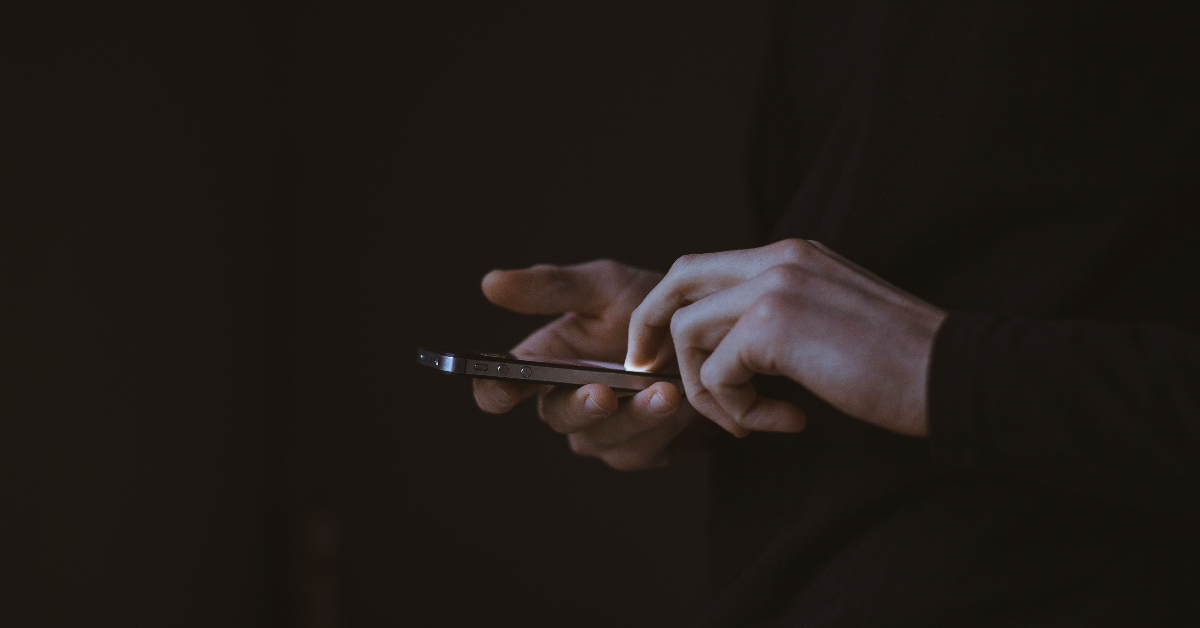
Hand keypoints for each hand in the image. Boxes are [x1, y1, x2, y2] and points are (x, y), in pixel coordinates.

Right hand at [474, 259, 712, 469]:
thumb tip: (490, 283)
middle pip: (556, 417)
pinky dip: (663, 426)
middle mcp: (566, 402)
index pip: (502, 387)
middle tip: (603, 393)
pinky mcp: (640, 451)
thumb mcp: (604, 286)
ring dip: (633, 418)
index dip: (495, 391)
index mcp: (544, 363)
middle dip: (579, 406)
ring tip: (665, 391)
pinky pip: (642, 449)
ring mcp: (602, 432)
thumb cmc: (649, 306)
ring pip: (601, 439)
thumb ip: (552, 287)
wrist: (710, 334)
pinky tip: (684, 401)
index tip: (502, 388)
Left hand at [625, 239, 946, 436]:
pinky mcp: (774, 325)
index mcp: (792, 254)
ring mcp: (775, 286)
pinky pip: (718, 372)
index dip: (671, 308)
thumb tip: (729, 350)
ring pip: (688, 331)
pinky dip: (737, 410)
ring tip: (748, 420)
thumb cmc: (901, 362)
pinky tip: (784, 421)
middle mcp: (779, 258)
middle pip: (678, 280)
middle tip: (648, 372)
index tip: (661, 352)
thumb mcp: (831, 320)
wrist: (953, 374)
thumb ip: (781, 317)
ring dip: (707, 388)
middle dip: (651, 329)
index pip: (703, 267)